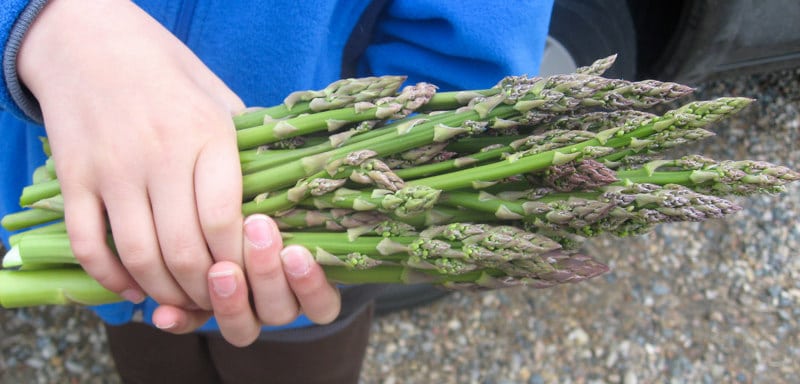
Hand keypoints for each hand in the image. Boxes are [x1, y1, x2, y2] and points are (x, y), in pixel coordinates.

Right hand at [18, 0, 243, 309]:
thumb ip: (245, 148)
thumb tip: (278, 197)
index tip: (247, 275)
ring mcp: (112, 169)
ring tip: (179, 297)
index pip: (225, 220)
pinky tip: (132, 288)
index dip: (239, 262)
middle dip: (204, 289)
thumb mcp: (220, 99)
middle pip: (184, 250)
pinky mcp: (74, 178)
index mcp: (207, 136)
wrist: (90, 42)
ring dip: (163, 290)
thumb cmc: (168, 73)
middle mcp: (160, 156)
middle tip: (214, 298)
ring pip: (139, 255)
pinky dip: (110, 277)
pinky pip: (89, 244)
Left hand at [150, 215, 341, 346]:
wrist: (226, 185)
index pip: (322, 306)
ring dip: (231, 301)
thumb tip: (312, 229)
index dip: (310, 286)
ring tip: (220, 268)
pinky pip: (194, 325)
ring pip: (243, 328)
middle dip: (266, 274)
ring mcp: (244, 310)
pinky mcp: (203, 309)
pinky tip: (166, 312)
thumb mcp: (293, 204)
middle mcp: (278, 304)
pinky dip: (181, 320)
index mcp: (309, 286)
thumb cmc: (275, 197)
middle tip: (256, 230)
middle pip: (279, 313)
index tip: (296, 251)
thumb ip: (310, 211)